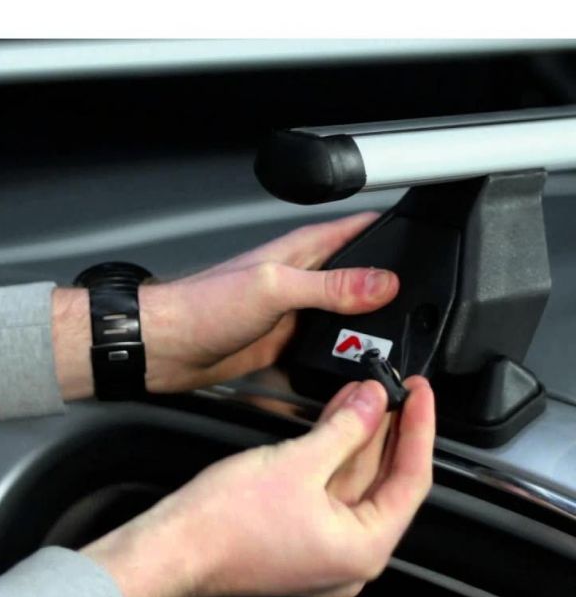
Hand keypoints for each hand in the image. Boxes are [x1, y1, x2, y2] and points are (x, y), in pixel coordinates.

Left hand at [52, 211, 398, 398]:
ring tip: (396, 344)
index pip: (358, 229)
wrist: (167, 348)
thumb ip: (329, 285)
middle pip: (359, 278)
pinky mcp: (284, 344)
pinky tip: (353, 368)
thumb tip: (382, 282)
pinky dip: (339, 357)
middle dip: (389, 290)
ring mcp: (294, 314)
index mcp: (300, 252)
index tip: (429, 236)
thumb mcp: (273, 288)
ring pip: (345, 318)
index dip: (393, 228)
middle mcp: (301, 280)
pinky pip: (323, 349)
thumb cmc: (202, 306)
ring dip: (366, 329)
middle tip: (422, 307)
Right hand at [82, 376, 434, 596]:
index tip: (421, 396)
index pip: (411, 480)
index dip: (419, 430)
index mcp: (363, 549)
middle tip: (394, 387)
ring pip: (353, 482)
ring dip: (358, 436)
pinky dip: (333, 454)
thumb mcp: (297, 462)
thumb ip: (345, 428)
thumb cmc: (225, 525)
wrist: (174, 546)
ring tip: (365, 393)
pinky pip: (328, 490)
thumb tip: (374, 402)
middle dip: (386, 429)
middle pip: (383, 481)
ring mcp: (322, 548)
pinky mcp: (298, 536)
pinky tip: (335, 420)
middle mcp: (349, 558)